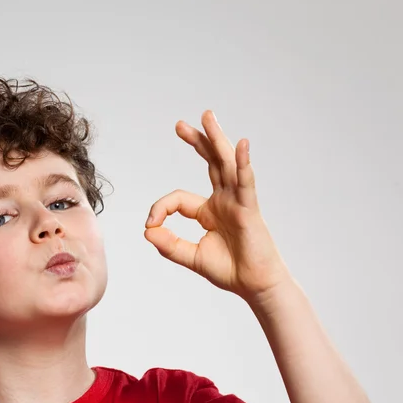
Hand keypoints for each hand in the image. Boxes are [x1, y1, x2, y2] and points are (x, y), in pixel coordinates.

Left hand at [144, 110, 291, 301]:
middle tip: (180, 125)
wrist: (254, 286)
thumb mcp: (191, 257)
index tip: (150, 225)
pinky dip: (243, 164)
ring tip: (207, 116)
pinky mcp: (249, 209)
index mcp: (209, 211)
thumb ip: (169, 244)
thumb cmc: (230, 270)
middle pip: (210, 164)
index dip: (160, 208)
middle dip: (196, 142)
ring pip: (226, 164)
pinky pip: (246, 183)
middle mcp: (224, 201)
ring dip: (216, 139)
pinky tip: (240, 144)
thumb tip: (147, 231)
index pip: (178, 198)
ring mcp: (237, 202)